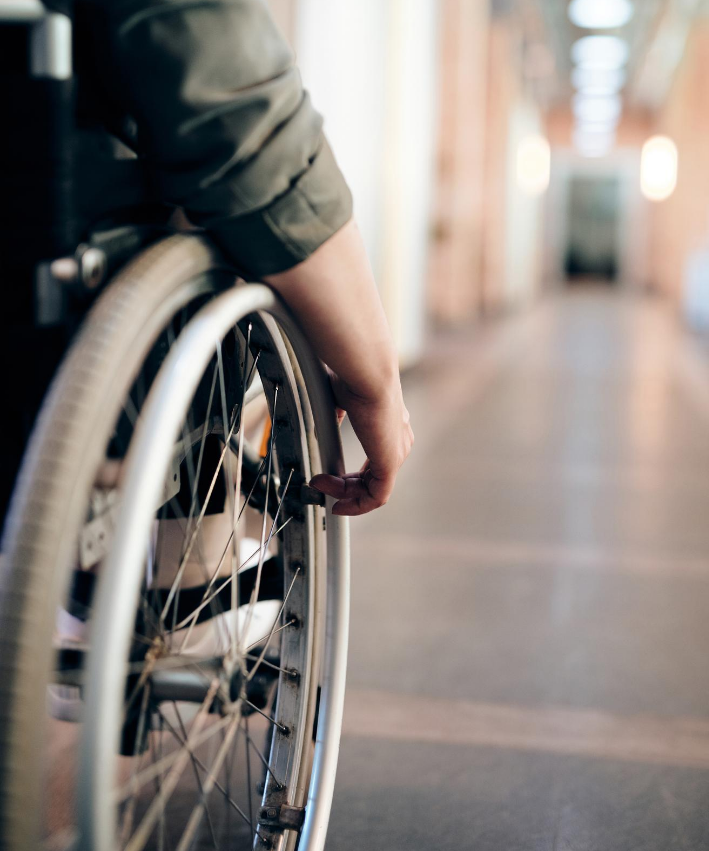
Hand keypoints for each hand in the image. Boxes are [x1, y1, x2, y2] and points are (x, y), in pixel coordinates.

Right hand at [310, 370, 413, 515]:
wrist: (367, 373)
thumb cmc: (354, 377)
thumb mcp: (341, 399)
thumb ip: (336, 415)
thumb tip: (326, 424)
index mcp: (391, 425)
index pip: (376, 461)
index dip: (352, 474)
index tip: (329, 476)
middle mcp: (398, 440)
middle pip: (374, 478)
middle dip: (345, 487)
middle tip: (320, 484)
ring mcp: (396, 453)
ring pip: (373, 489)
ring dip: (344, 493)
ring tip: (321, 487)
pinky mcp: (391, 463)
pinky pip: (377, 497)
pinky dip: (356, 505)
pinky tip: (337, 503)